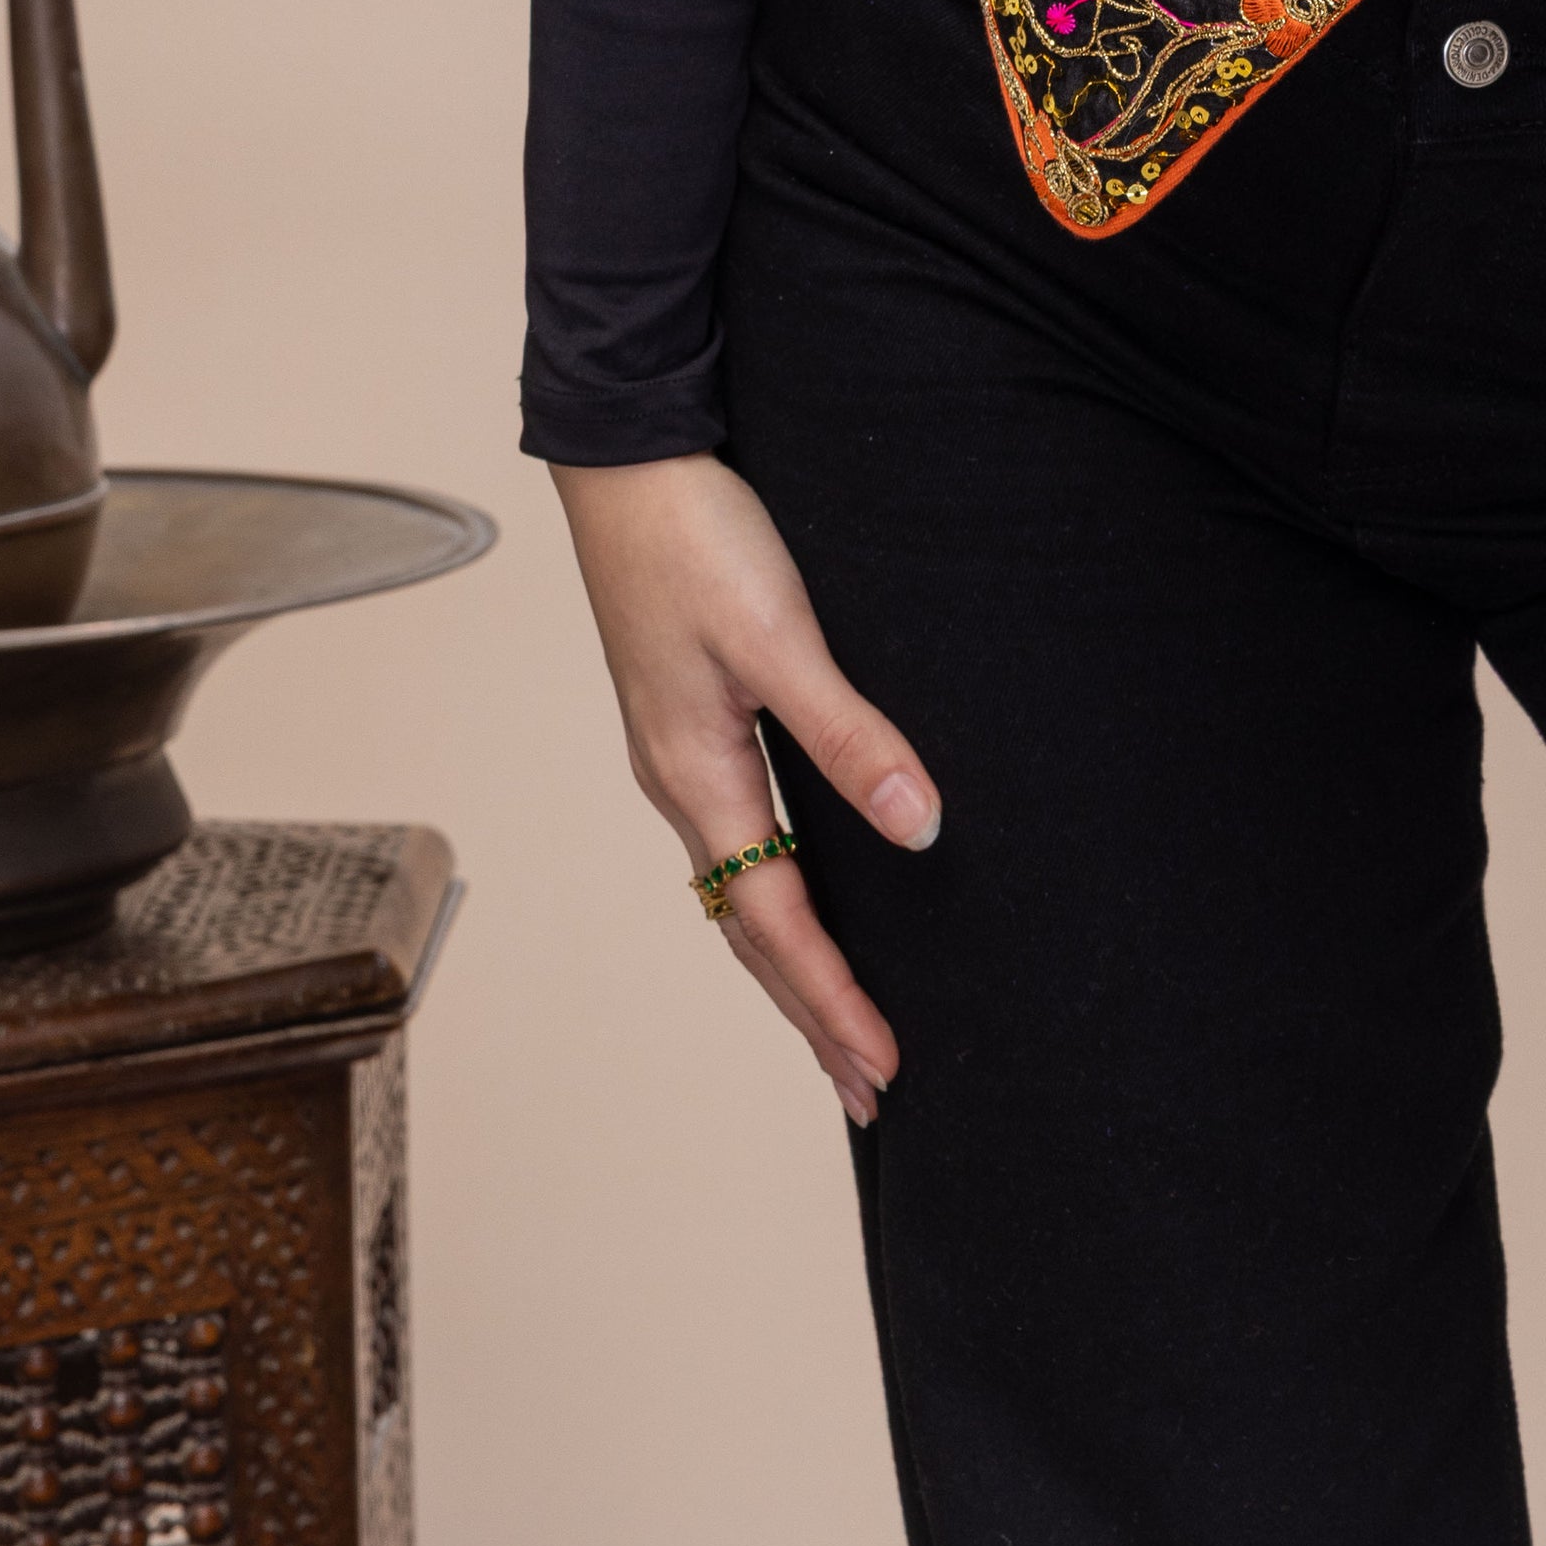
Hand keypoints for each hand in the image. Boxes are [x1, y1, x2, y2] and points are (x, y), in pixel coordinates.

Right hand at [549, 453, 939, 1127]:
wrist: (627, 454)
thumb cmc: (693, 535)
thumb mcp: (779, 637)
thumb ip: (849, 735)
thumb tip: (918, 830)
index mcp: (697, 777)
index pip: (776, 923)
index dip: (833, 998)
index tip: (881, 1068)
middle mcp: (681, 782)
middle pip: (749, 930)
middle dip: (808, 1013)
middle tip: (865, 1091)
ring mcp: (681, 752)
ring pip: (739, 888)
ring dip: (790, 963)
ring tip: (836, 1023)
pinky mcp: (691, 716)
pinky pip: (737, 837)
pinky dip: (772, 894)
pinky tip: (799, 891)